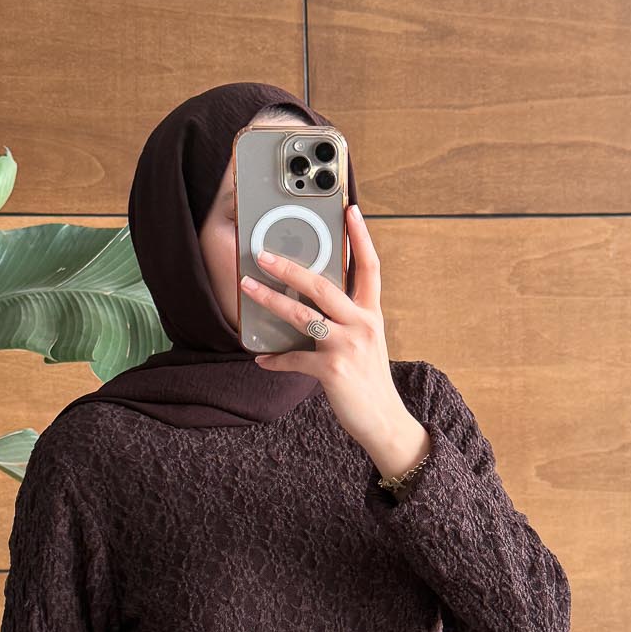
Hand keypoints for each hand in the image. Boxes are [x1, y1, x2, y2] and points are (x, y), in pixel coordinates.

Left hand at [240, 200, 431, 479]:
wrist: (384, 421)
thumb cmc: (369, 379)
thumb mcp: (366, 342)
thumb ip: (346, 318)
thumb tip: (310, 300)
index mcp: (371, 314)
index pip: (369, 266)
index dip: (361, 237)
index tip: (350, 210)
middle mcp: (363, 324)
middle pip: (324, 284)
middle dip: (290, 266)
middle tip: (264, 253)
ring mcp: (348, 346)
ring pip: (303, 314)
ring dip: (270, 300)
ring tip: (247, 287)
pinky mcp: (333, 370)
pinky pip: (295, 358)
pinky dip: (275, 359)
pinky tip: (262, 359)